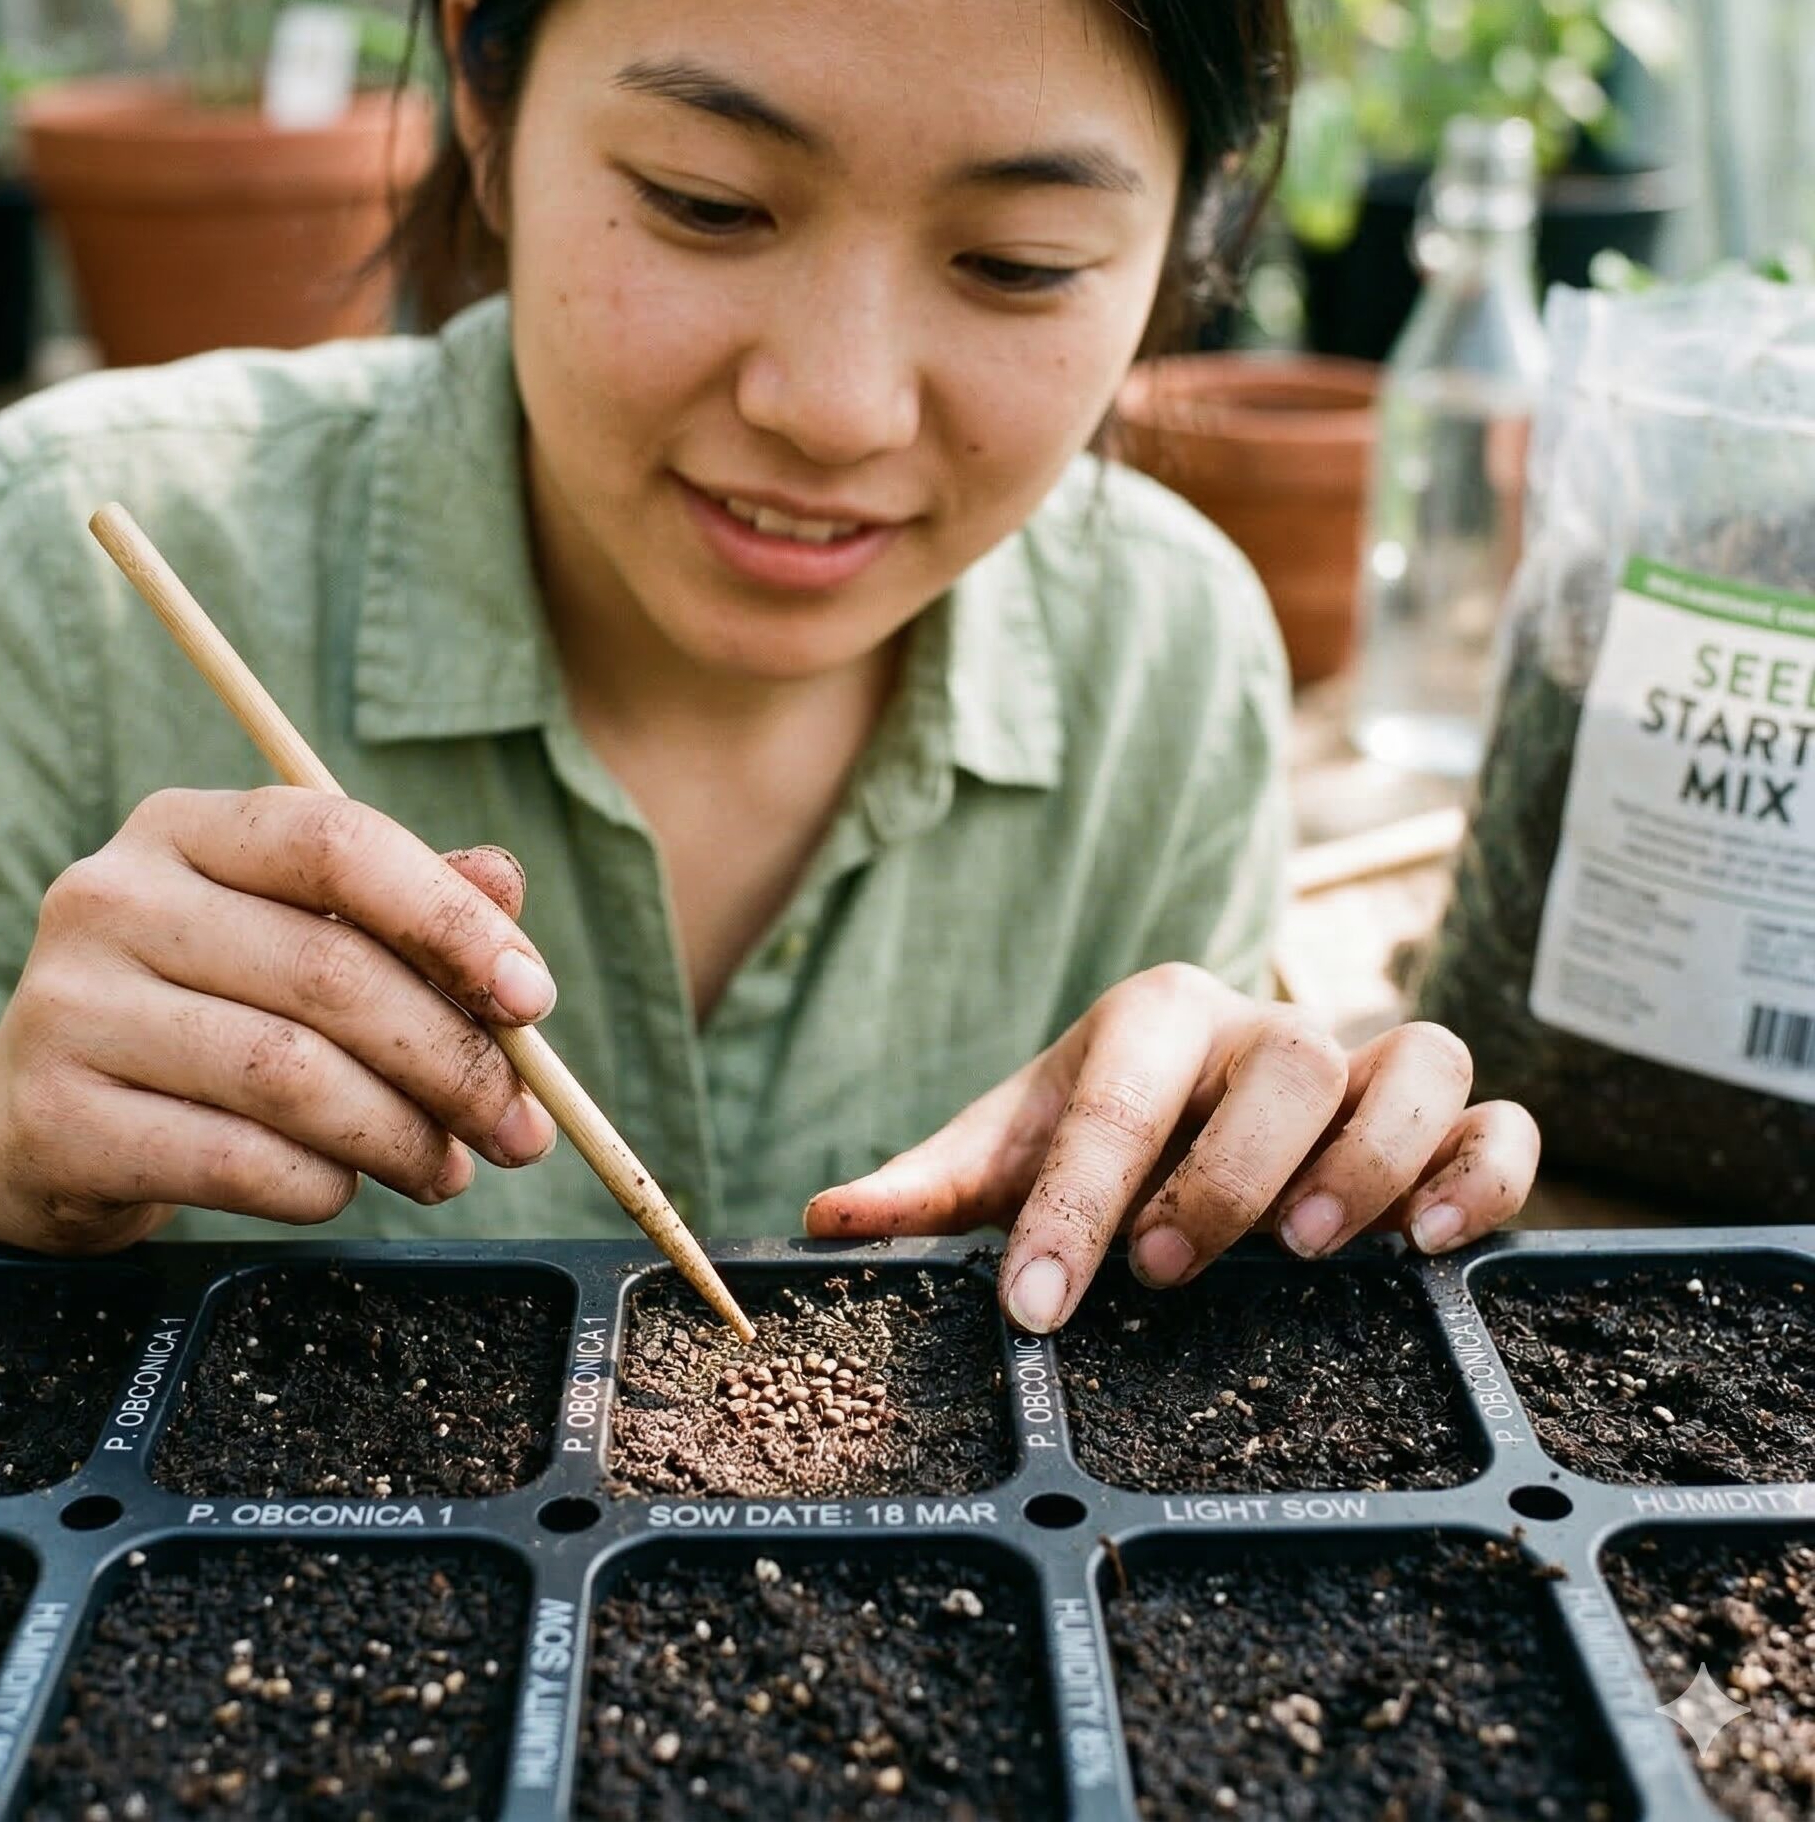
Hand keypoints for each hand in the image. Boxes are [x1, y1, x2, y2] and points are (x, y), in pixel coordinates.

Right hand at [0, 787, 559, 1253]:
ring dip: (401, 1135)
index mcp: (183, 828)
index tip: (533, 1000)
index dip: (452, 921)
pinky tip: (346, 1188)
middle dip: (455, 1061)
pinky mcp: (56, 1118)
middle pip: (331, 973)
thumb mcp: (291, 934)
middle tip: (521, 1127)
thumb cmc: (200, 1012)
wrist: (28, 1122)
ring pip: (291, 1076)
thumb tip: (507, 885)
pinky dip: (321, 1184)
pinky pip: (236, 1161)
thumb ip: (400, 906)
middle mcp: (112, 897)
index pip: (338, 843)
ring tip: (447, 1168)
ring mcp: (70, 1006)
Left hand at [804, 963, 1536, 1332]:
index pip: (1120, 1094)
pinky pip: (1496, 1117)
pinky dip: (1483, 1173)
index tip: (1038, 1305)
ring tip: (1304, 1251)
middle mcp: (1265, 1024)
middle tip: (1168, 1269)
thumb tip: (824, 1222)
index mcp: (1152, 1015)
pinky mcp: (1440, 1111)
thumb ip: (927, 1185)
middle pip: (1287, 1062)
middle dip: (1230, 1172)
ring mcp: (1363, 1059)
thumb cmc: (1090, 1133)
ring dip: (1370, 1161)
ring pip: (1415, 1062)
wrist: (1184, 1097)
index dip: (1077, 1200)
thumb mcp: (1007, 1149)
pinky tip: (1431, 1248)